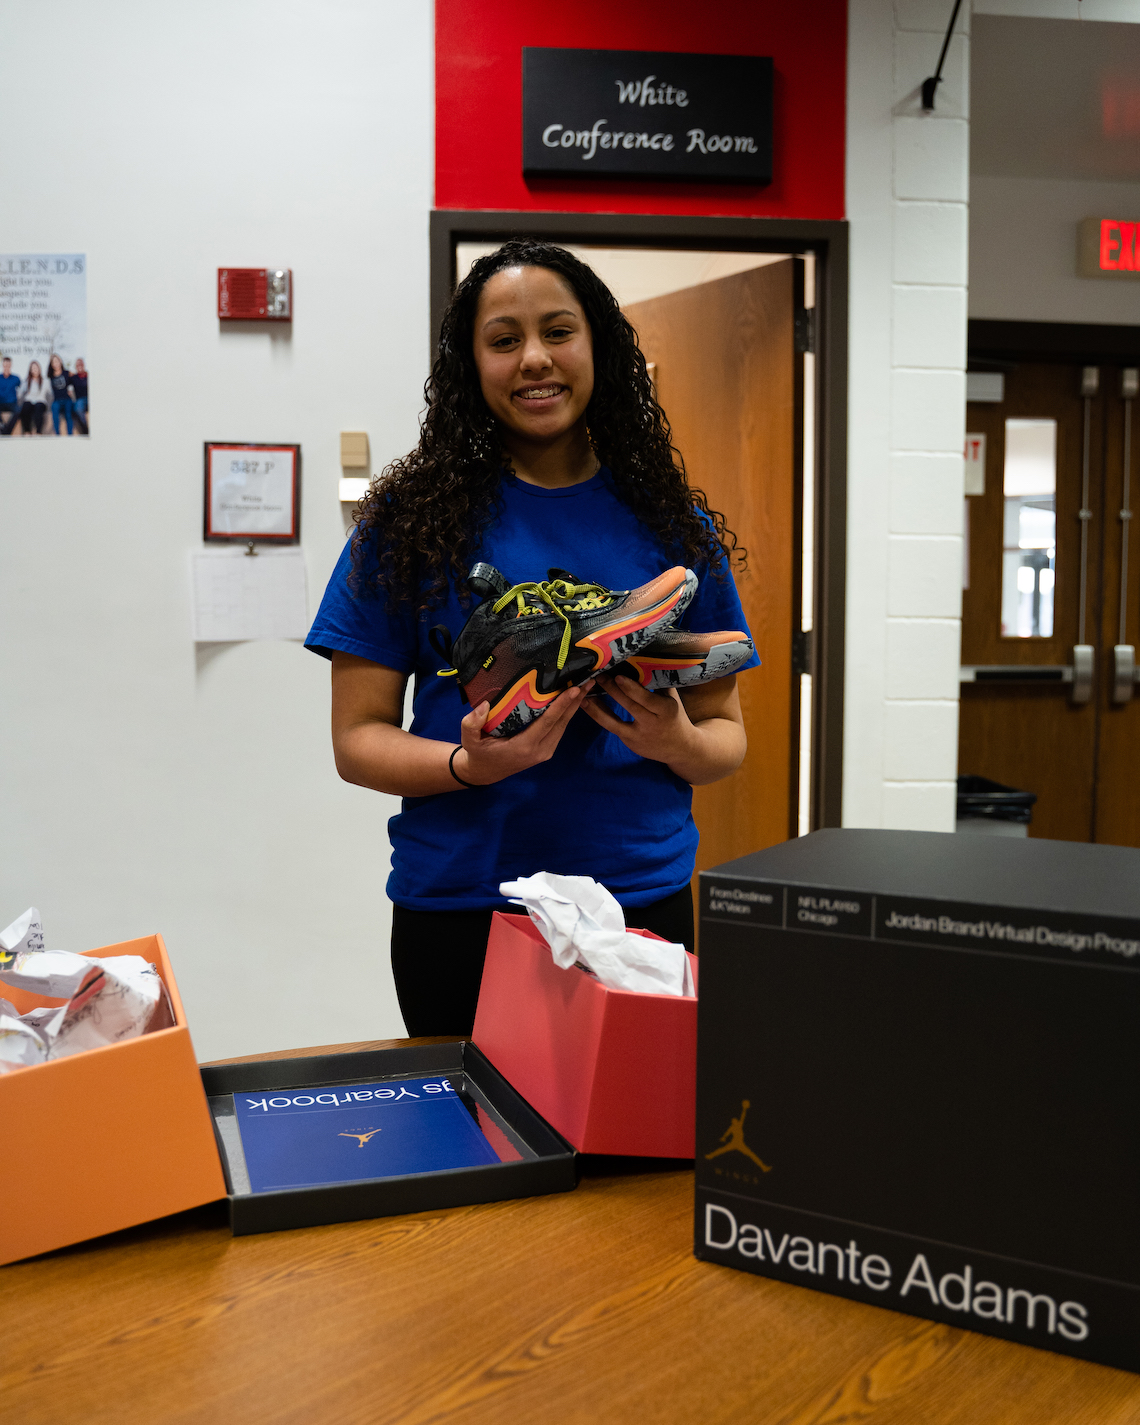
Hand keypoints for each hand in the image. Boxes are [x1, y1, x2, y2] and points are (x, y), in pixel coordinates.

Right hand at [454, 679, 594, 784]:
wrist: (485, 772)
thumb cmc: (478, 752)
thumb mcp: (469, 739)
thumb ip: (472, 723)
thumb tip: (485, 705)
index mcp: (524, 746)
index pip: (547, 722)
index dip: (562, 705)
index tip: (574, 689)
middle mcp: (539, 750)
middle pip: (562, 723)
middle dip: (576, 702)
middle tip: (588, 680)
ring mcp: (545, 751)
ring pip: (564, 726)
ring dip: (574, 706)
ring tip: (584, 685)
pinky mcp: (546, 750)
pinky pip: (559, 729)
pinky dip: (567, 713)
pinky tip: (573, 699)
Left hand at [579, 674, 696, 765]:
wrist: (678, 748)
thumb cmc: (674, 716)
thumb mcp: (672, 699)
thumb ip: (659, 682)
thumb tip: (644, 659)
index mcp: (665, 711)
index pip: (646, 699)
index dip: (631, 688)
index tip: (617, 676)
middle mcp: (652, 724)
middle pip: (629, 707)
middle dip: (612, 691)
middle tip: (598, 677)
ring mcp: (639, 736)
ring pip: (614, 723)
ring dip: (597, 709)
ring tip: (584, 696)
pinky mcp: (630, 743)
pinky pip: (612, 728)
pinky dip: (599, 717)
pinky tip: (588, 706)